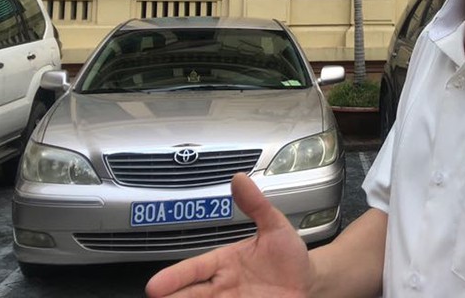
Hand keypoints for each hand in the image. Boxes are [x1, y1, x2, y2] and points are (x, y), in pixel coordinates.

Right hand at [145, 172, 312, 296]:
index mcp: (225, 263)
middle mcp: (223, 287)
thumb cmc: (288, 256)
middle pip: (190, 295)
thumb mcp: (275, 227)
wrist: (310, 283)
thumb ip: (256, 205)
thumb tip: (239, 178)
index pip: (195, 270)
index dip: (175, 277)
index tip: (154, 286)